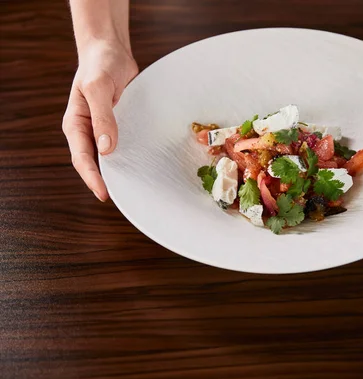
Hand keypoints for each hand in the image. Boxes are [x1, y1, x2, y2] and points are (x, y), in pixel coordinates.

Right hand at [62, 39, 137, 200]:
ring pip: (110, 157)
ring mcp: (104, 129)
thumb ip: (103, 117)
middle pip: (96, 163)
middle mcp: (88, 130)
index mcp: (75, 124)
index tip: (105, 194)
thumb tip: (106, 149)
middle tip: (125, 198)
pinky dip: (131, 156)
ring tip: (135, 189)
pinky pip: (124, 145)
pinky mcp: (119, 125)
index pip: (82, 158)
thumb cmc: (100, 64)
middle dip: (107, 181)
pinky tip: (143, 166)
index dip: (92, 178)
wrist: (110, 51)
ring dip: (120, 171)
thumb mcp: (98, 87)